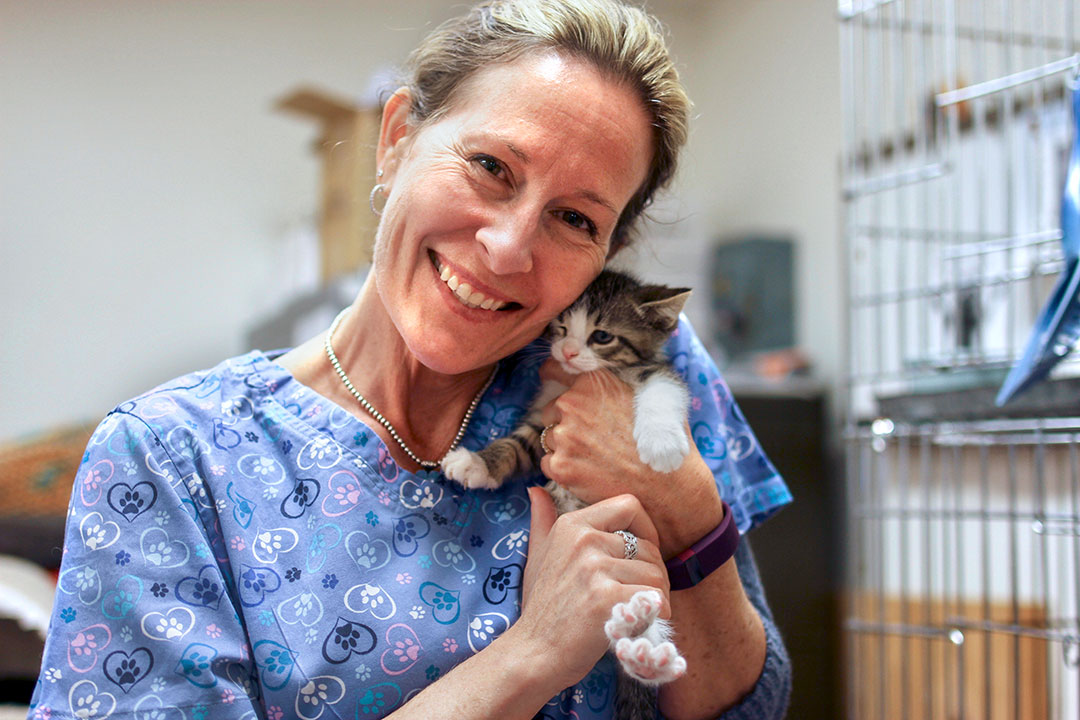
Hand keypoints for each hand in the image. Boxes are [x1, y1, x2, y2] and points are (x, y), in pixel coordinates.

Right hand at [511, 488, 669, 689]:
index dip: (645, 529)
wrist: (533, 653)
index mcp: (572, 524)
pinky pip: (655, 597)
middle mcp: (583, 539)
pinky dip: (656, 614)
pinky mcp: (606, 597)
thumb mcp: (538, 556)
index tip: (639, 554)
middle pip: (648, 547)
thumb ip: (542, 520)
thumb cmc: (543, 607)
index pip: (630, 505)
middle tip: (638, 596)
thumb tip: (536, 489)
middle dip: (652, 574)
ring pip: (655, 574)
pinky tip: (640, 624)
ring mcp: (594, 568)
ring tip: (636, 611)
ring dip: (656, 597)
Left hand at [536, 359, 723, 556]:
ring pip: (549, 439)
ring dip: (565, 448)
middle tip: (593, 440)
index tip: (548, 379)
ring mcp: (564, 436)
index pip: (555, 370)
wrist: (669, 486)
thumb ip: (617, 384)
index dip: (551, 375)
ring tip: (597, 460)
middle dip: (565, 422)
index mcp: (594, 382)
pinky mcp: (560, 467)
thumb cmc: (665, 442)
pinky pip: (549, 465)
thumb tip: (599, 376)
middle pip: (551, 410)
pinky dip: (564, 470)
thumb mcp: (651, 395)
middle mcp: (573, 404)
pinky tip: (590, 475)